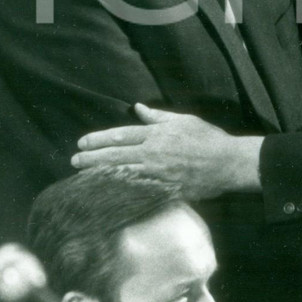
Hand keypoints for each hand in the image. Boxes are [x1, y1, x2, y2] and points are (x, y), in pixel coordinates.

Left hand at [72, 104, 262, 199]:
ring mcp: (158, 174)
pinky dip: (120, 191)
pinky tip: (106, 192)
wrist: (228, 162)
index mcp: (157, 134)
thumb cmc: (208, 139)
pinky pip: (137, 191)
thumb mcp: (184, 120)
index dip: (99, 139)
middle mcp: (153, 153)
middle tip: (74, 160)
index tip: (82, 142)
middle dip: (92, 158)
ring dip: (100, 175)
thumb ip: (158, 116)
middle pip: (116, 155)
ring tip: (82, 176)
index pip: (121, 135)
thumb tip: (138, 108)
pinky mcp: (164, 190)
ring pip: (122, 174)